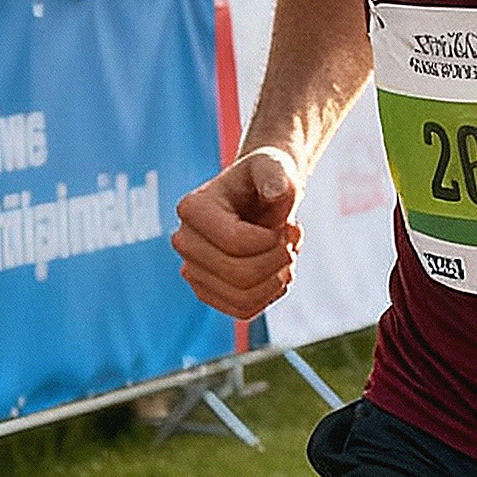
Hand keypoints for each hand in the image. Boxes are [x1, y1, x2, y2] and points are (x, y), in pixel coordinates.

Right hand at [177, 142, 302, 311]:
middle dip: (278, 261)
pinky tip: (278, 271)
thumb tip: (277, 191)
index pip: (236, 242)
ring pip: (243, 298)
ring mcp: (192, 270)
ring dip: (278, 280)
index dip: (273, 240)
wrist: (260, 196)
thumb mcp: (274, 166)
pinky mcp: (207, 291)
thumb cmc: (266, 178)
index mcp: (193, 208)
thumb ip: (276, 173)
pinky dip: (270, 295)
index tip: (287, 224)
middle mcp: (184, 241)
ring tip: (287, 254)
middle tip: (292, 241)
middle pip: (240, 275)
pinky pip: (243, 311)